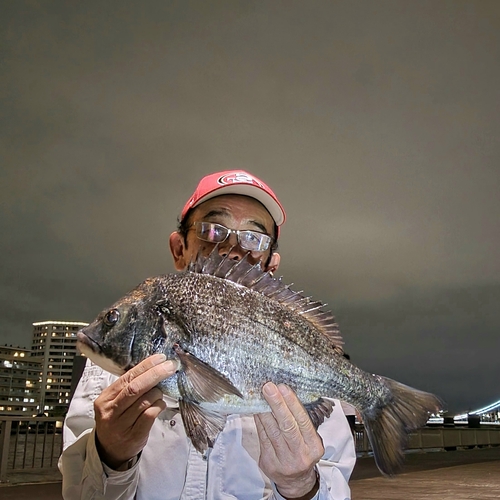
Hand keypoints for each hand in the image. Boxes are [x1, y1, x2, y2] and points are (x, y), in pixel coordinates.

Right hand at [94, 354, 176, 469]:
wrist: (110, 450)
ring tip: (161, 392)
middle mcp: (111, 411)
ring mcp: (121, 425)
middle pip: (135, 388)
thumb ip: (129, 387)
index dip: (145, 366)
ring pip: (145, 401)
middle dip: (155, 374)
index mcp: (105, 398)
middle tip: (170, 366)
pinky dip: (159, 406)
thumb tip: (153, 367)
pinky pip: (150, 415)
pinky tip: (160, 404)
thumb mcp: (115, 402)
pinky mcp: (134, 435)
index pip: (127, 377)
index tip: (160, 358)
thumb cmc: (117, 419)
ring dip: (158, 392)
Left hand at [254, 383, 323, 498]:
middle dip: (277, 404)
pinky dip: (259, 421)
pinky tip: (257, 410)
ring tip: (261, 395)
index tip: (283, 388)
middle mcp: (300, 455)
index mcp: (314, 446)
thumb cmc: (302, 452)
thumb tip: (285, 394)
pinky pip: (262, 438)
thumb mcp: (310, 439)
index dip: (292, 403)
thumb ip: (300, 421)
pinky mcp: (268, 463)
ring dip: (265, 411)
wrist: (295, 481)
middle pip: (287, 426)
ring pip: (272, 431)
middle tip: (269, 387)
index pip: (303, 421)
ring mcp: (283, 461)